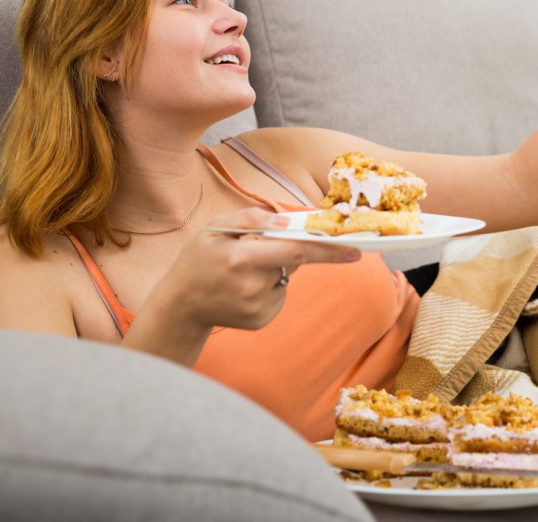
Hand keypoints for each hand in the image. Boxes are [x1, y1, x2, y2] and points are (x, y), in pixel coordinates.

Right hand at [155, 207, 359, 331]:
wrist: (181, 304)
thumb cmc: (199, 258)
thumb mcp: (215, 228)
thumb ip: (251, 218)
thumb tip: (288, 221)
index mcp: (240, 258)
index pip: (294, 252)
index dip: (326, 250)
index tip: (356, 249)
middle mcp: (251, 286)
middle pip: (294, 263)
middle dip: (310, 252)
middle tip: (336, 248)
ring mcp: (258, 307)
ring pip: (286, 276)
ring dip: (277, 266)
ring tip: (244, 269)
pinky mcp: (262, 319)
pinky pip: (280, 293)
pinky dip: (271, 285)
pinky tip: (245, 287)